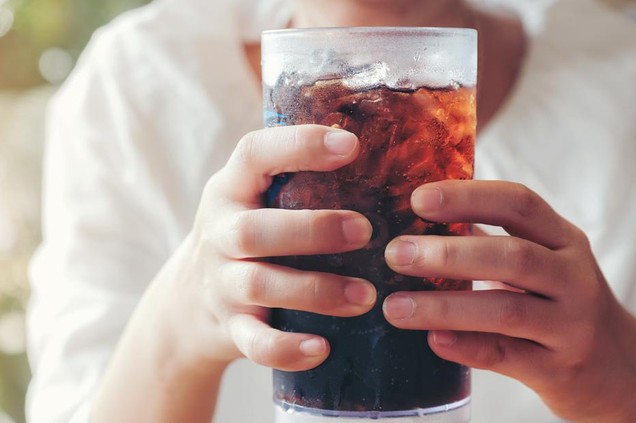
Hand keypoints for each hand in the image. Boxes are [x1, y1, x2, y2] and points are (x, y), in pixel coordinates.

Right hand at [167, 125, 375, 371]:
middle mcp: (221, 233)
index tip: (351, 145)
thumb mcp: (254, 198)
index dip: (299, 145)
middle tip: (365, 232)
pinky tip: (321, 349)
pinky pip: (253, 342)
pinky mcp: (230, 327)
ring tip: (366, 296)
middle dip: (312, 230)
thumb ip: (296, 177)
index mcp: (231, 189)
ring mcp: (222, 283)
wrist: (187, 303)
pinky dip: (285, 348)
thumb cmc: (247, 235)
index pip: (254, 154)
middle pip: (254, 230)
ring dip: (315, 290)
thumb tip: (387, 152)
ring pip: (260, 285)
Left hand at [382, 180, 635, 421]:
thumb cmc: (564, 305)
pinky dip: (468, 347)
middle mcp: (573, 278)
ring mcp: (571, 325)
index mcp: (564, 241)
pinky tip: (432, 340)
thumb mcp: (544, 263)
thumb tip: (422, 222)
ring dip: (446, 306)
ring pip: (507, 310)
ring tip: (395, 306)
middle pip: (512, 256)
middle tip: (396, 253)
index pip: (519, 204)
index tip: (418, 199)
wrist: (623, 372)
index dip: (468, 197)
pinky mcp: (559, 370)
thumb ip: (493, 242)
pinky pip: (508, 356)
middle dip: (449, 253)